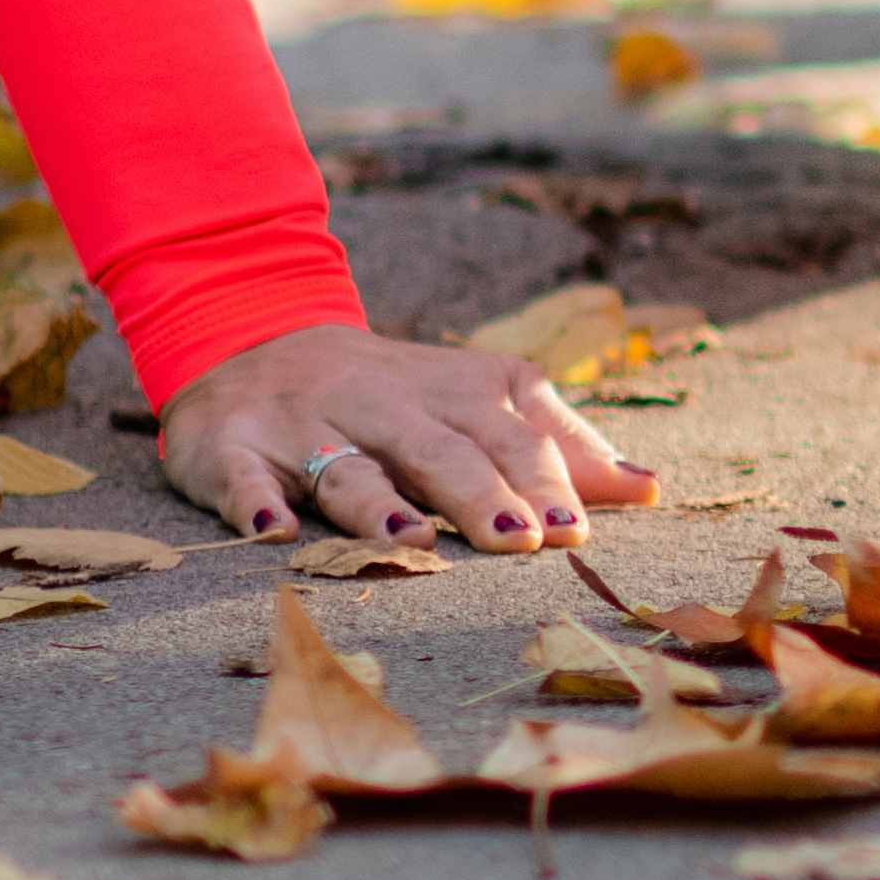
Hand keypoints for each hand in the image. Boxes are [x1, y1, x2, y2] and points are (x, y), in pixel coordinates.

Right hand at [150, 321, 660, 550]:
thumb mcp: (479, 404)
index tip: (576, 531)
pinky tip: (268, 529)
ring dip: (379, 503)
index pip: (511, 436)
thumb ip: (559, 446)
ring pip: (348, 466)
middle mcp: (386, 404)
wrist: (258, 338)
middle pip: (441, 451)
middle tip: (521, 540)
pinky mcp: (231, 446)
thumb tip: (648, 488)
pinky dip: (251, 498)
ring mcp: (306, 424)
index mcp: (455, 391)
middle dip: (482, 494)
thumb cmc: (395, 395)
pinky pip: (239, 475)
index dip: (543, 480)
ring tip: (412, 540)